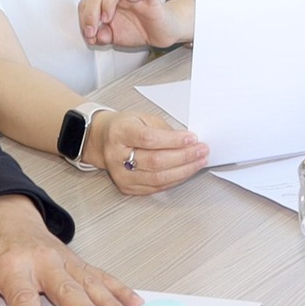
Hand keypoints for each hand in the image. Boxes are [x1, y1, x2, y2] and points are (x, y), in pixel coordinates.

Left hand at [0, 196, 140, 305]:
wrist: (5, 218)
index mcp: (13, 266)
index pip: (22, 296)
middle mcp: (42, 262)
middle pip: (65, 290)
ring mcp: (64, 261)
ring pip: (89, 284)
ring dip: (107, 303)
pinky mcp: (77, 262)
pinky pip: (101, 276)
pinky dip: (119, 289)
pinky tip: (134, 304)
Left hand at [78, 0, 188, 48]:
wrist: (160, 33)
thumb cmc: (138, 29)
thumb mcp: (115, 38)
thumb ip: (102, 36)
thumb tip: (93, 36)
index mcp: (107, 1)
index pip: (88, 1)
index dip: (84, 17)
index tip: (88, 33)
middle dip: (91, 12)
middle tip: (92, 29)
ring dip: (108, 1)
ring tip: (107, 18)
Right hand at [89, 109, 209, 194]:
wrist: (102, 141)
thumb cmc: (124, 127)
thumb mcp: (142, 118)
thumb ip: (164, 129)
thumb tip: (188, 141)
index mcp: (120, 133)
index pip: (149, 139)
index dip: (174, 141)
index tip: (192, 138)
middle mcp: (117, 156)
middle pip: (155, 161)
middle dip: (184, 157)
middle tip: (202, 150)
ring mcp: (121, 175)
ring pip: (158, 178)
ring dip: (184, 171)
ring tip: (199, 162)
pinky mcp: (127, 187)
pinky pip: (156, 187)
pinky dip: (175, 180)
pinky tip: (185, 171)